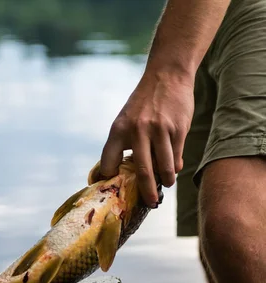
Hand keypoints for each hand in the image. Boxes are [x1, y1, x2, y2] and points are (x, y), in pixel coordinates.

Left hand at [100, 71, 194, 206]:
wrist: (167, 75)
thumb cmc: (144, 105)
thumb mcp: (125, 120)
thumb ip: (122, 145)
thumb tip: (120, 176)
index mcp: (119, 130)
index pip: (108, 162)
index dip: (109, 178)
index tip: (114, 189)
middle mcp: (138, 131)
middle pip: (142, 172)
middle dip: (147, 192)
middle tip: (150, 202)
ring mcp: (159, 130)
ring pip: (165, 168)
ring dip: (167, 181)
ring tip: (166, 184)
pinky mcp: (178, 129)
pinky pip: (177, 157)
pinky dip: (176, 166)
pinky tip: (174, 167)